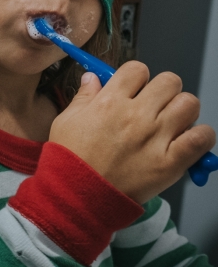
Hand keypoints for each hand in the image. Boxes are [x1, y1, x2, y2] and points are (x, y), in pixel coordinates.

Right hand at [50, 61, 215, 203]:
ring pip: (189, 104)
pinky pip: (201, 138)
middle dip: (163, 91)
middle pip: (169, 81)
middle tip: (154, 106)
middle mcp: (135, 115)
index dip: (136, 78)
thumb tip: (92, 78)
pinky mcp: (170, 162)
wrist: (75, 197)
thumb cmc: (68, 160)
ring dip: (182, 110)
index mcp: (109, 102)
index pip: (136, 69)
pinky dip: (200, 136)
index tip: (133, 89)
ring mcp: (155, 138)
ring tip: (171, 124)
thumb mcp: (66, 122)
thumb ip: (83, 97)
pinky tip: (187, 140)